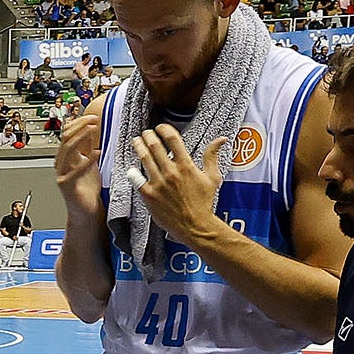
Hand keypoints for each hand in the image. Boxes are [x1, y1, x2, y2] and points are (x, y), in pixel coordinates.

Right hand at [52, 94, 107, 211]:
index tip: (93, 116)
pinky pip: (76, 170)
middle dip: (80, 126)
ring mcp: (62, 174)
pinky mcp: (67, 185)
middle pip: (66, 138)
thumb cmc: (88, 190)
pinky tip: (96, 153)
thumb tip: (91, 129)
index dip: (79, 123)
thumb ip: (87, 148)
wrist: (86, 213)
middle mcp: (61, 164)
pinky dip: (86, 160)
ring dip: (81, 137)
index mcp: (66, 157)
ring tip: (93, 129)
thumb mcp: (89, 163)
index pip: (68, 133)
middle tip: (93, 119)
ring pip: (68, 150)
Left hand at [130, 123, 227, 246]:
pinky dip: (133, 171)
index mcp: (186, 166)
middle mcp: (171, 173)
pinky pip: (137, 179)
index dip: (164, 129)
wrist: (195, 226)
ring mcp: (159, 184)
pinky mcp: (149, 196)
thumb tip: (221, 139)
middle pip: (155, 146)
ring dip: (139, 146)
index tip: (160, 127)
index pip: (172, 139)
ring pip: (144, 159)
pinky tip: (133, 167)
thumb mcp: (212, 178)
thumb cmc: (204, 203)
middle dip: (148, 135)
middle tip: (146, 133)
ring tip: (136, 141)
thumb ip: (212, 156)